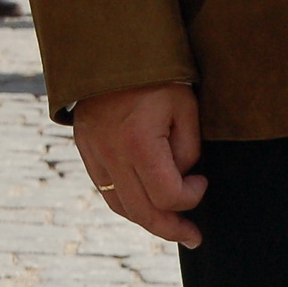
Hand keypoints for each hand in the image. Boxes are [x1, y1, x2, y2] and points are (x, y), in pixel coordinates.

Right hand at [73, 83, 207, 247]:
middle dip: (172, 229)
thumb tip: (183, 178)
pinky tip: (148, 205)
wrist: (110, 49)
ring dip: (149, 221)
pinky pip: (106, 189)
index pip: (168, 195)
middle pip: (142, 212)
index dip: (192, 197)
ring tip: (174, 228)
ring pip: (121, 206)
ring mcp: (93, 153)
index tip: (202, 181)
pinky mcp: (85, 149)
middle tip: (194, 238)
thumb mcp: (185, 109)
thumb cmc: (157, 76)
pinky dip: (129, 204)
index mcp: (138, 143)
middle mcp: (110, 153)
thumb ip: (187, 150)